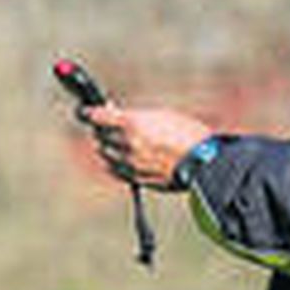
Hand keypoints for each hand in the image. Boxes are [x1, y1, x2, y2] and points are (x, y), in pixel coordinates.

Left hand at [79, 104, 212, 191]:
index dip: (88, 112)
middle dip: (102, 129)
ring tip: (117, 141)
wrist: (204, 162)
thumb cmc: (188, 134)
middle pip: (100, 135)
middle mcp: (126, 144)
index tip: (85, 110)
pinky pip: (116, 170)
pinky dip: (114, 163)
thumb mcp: (162, 116)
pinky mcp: (136, 178)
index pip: (97, 116)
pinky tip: (120, 159)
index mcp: (131, 123)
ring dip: (107, 146)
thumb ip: (136, 118)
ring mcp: (129, 163)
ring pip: (105, 154)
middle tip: (107, 124)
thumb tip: (119, 119)